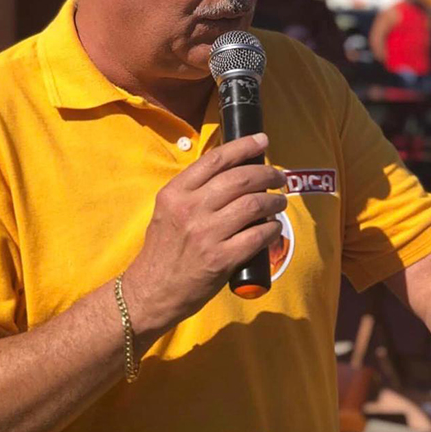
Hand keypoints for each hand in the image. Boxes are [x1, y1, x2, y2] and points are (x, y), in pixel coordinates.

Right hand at [125, 133, 285, 340]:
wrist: (151, 291)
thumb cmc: (162, 249)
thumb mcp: (168, 210)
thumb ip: (193, 190)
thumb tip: (232, 171)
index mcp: (175, 193)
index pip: (215, 160)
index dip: (243, 146)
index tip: (262, 140)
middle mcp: (190, 209)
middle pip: (240, 179)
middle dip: (267, 174)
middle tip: (279, 178)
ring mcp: (207, 234)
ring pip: (253, 205)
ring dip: (273, 202)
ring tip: (279, 202)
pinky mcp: (221, 259)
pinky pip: (257, 236)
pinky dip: (272, 229)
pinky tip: (274, 228)